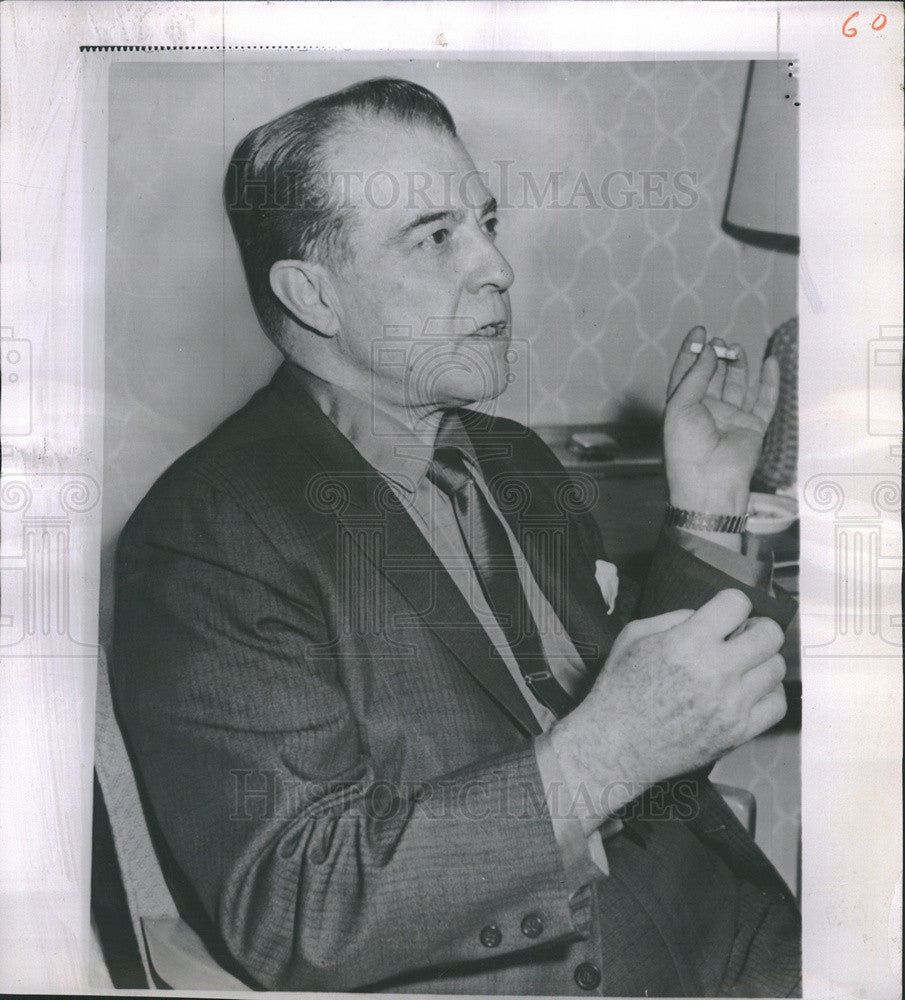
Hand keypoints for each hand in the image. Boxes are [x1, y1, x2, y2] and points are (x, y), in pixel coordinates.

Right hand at [550, 590, 785, 830]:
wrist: (616, 745)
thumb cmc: (619, 690)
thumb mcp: (633, 637)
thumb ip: (673, 618)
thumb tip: (708, 617)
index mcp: (688, 642)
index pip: (737, 603)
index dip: (733, 602)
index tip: (727, 611)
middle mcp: (717, 671)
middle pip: (769, 634)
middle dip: (758, 627)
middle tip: (744, 634)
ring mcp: (732, 704)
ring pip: (776, 668)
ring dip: (762, 660)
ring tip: (745, 664)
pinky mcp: (739, 732)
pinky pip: (777, 705)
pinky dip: (768, 692)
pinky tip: (750, 690)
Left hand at [664, 326, 778, 513]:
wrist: (709, 483)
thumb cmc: (686, 448)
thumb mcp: (680, 407)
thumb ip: (695, 377)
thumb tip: (709, 351)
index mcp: (683, 408)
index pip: (687, 373)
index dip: (692, 352)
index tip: (700, 331)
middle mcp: (707, 412)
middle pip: (713, 376)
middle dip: (716, 357)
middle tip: (720, 342)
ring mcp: (730, 419)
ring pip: (737, 386)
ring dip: (738, 366)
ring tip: (735, 348)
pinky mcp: (753, 427)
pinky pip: (764, 401)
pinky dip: (769, 382)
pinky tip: (771, 362)